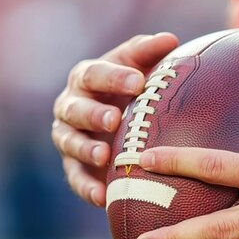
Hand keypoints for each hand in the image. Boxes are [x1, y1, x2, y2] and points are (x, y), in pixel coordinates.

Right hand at [52, 33, 178, 205]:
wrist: (120, 124)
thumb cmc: (133, 89)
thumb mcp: (140, 68)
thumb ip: (149, 54)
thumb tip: (169, 41)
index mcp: (86, 78)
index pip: (94, 73)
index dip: (114, 77)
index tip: (138, 81)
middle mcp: (70, 106)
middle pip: (75, 108)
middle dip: (93, 114)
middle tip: (115, 119)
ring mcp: (68, 137)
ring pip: (69, 142)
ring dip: (85, 149)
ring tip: (105, 156)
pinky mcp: (74, 166)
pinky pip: (76, 178)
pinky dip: (87, 187)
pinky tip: (103, 197)